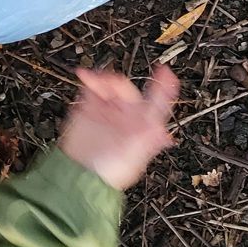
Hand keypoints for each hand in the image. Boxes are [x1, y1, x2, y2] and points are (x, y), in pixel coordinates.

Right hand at [57, 65, 178, 190]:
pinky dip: (90, 78)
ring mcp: (107, 111)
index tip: (165, 72)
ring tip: (93, 81)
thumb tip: (166, 134)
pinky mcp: (89, 108)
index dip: (163, 87)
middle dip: (118, 84)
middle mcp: (126, 116)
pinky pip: (92, 86)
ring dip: (103, 80)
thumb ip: (148, 140)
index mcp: (142, 125)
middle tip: (108, 85)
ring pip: (111, 85)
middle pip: (128, 89)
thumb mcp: (134, 155)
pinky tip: (85, 76)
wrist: (80, 174)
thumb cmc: (110, 172)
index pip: (157, 103)